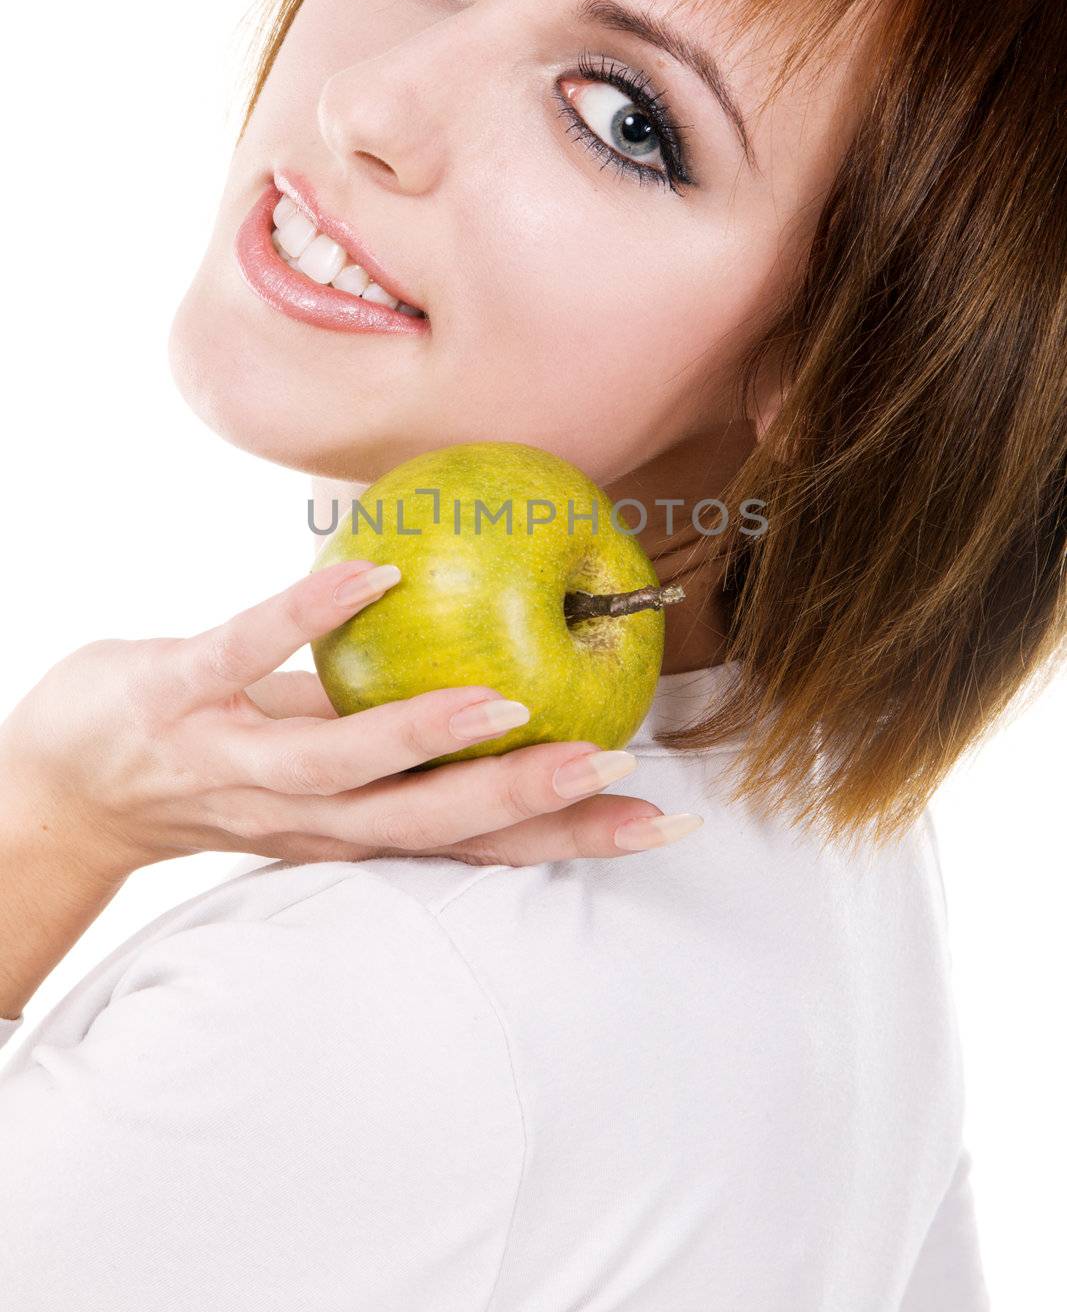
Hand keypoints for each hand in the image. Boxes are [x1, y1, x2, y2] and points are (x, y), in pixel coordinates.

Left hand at [0, 560, 680, 879]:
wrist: (65, 786)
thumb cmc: (215, 761)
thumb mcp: (319, 765)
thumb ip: (400, 743)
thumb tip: (505, 687)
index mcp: (349, 826)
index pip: (472, 839)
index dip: (566, 833)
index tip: (658, 820)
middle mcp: (298, 815)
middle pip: (421, 822)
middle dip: (520, 802)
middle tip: (610, 772)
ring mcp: (230, 761)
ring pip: (336, 763)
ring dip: (422, 737)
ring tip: (501, 706)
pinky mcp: (173, 699)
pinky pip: (241, 653)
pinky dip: (305, 616)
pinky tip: (367, 573)